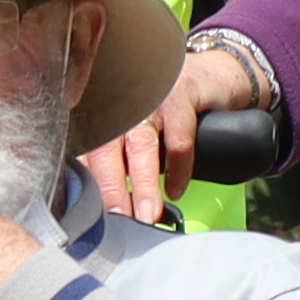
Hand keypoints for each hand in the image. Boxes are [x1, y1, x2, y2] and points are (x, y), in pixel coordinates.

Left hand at [78, 39, 266, 225]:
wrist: (216, 76)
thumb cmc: (168, 113)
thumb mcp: (136, 134)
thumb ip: (117, 161)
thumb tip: (107, 209)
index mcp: (103, 115)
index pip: (83, 153)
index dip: (85, 187)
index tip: (88, 220)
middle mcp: (120, 104)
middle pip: (105, 151)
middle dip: (110, 190)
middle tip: (117, 223)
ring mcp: (151, 97)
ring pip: (140, 145)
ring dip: (143, 184)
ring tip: (147, 215)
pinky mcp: (182, 95)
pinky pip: (178, 137)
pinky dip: (178, 167)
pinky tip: (176, 190)